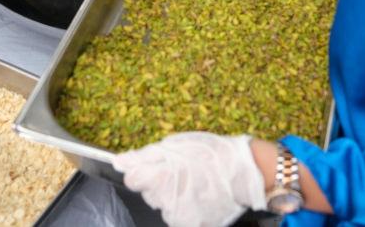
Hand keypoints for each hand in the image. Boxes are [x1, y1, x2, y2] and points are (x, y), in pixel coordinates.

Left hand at [114, 133, 265, 226]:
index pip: (132, 179)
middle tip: (181, 172)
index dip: (141, 171)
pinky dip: (184, 208)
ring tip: (193, 183)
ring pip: (163, 205)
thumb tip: (119, 162)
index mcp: (160, 176)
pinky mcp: (189, 225)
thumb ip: (145, 156)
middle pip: (148, 193)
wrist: (244, 174)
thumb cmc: (211, 154)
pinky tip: (197, 197)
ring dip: (173, 196)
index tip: (153, 167)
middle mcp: (166, 200)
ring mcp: (178, 215)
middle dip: (159, 182)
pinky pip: (177, 217)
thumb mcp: (177, 145)